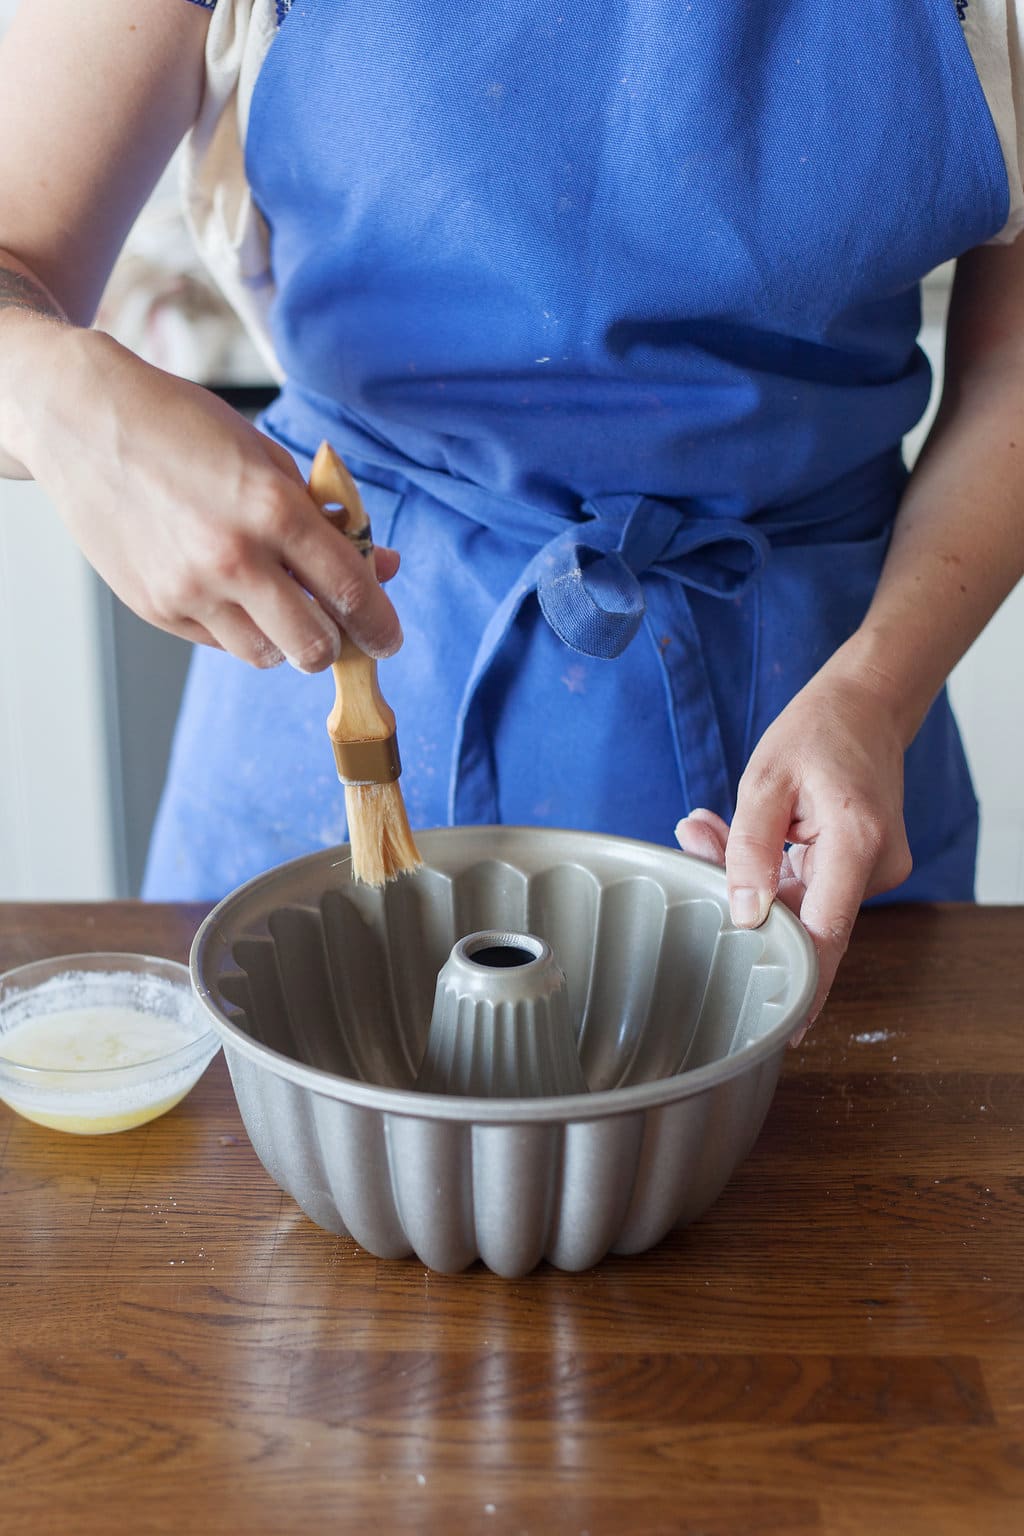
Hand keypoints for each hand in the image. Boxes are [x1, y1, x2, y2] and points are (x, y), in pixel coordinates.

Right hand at [18, 329, 401, 669]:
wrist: (84, 421)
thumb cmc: (184, 429)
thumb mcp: (269, 460)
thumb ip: (328, 519)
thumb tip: (385, 566)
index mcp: (274, 509)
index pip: (351, 592)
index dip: (380, 626)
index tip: (387, 639)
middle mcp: (233, 558)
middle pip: (313, 647)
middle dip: (334, 642)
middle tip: (334, 626)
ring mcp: (189, 590)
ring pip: (266, 656)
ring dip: (282, 638)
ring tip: (274, 599)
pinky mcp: (157, 608)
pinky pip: (219, 643)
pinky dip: (236, 626)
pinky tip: (225, 587)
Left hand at [674, 659, 912, 1041]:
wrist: (867, 705)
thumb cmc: (818, 732)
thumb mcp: (766, 780)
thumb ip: (748, 849)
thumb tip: (744, 915)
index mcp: (856, 844)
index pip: (826, 935)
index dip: (803, 986)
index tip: (781, 1029)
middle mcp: (876, 867)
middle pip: (802, 915)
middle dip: (741, 897)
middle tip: (695, 839)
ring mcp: (872, 871)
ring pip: (799, 901)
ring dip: (749, 876)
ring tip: (707, 825)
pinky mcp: (859, 869)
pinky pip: (807, 885)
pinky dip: (768, 867)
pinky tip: (730, 831)